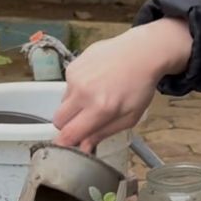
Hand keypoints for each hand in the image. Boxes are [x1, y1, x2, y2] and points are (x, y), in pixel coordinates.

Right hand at [54, 17, 193, 151]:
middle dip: (68, 126)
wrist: (141, 52)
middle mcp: (83, 93)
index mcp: (99, 108)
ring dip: (74, 106)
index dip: (65, 144)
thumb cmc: (139, 87)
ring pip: (63, 103)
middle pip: (58, 120)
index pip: (68, 134)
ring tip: (95, 97)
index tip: (68, 147)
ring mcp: (75, 77)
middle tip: (84, 122)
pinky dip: (77, 90)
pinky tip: (94, 82)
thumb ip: (103, 133)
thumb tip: (83, 147)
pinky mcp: (73, 66)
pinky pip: (67, 86)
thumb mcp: (129, 117)